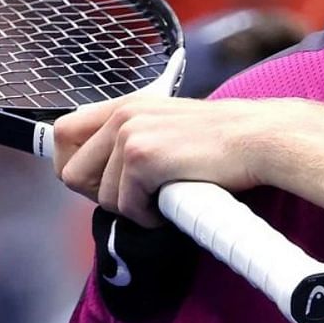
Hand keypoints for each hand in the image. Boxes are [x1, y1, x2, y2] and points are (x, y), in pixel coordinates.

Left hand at [53, 96, 306, 222]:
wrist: (260, 139)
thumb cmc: (226, 141)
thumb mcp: (169, 127)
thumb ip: (136, 140)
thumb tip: (107, 174)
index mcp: (126, 106)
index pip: (63, 133)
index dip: (72, 164)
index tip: (95, 184)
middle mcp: (123, 116)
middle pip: (70, 171)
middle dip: (98, 195)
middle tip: (135, 199)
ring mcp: (130, 136)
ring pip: (101, 197)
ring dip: (132, 209)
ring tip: (164, 199)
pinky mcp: (143, 159)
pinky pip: (128, 206)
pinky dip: (151, 216)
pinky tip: (175, 203)